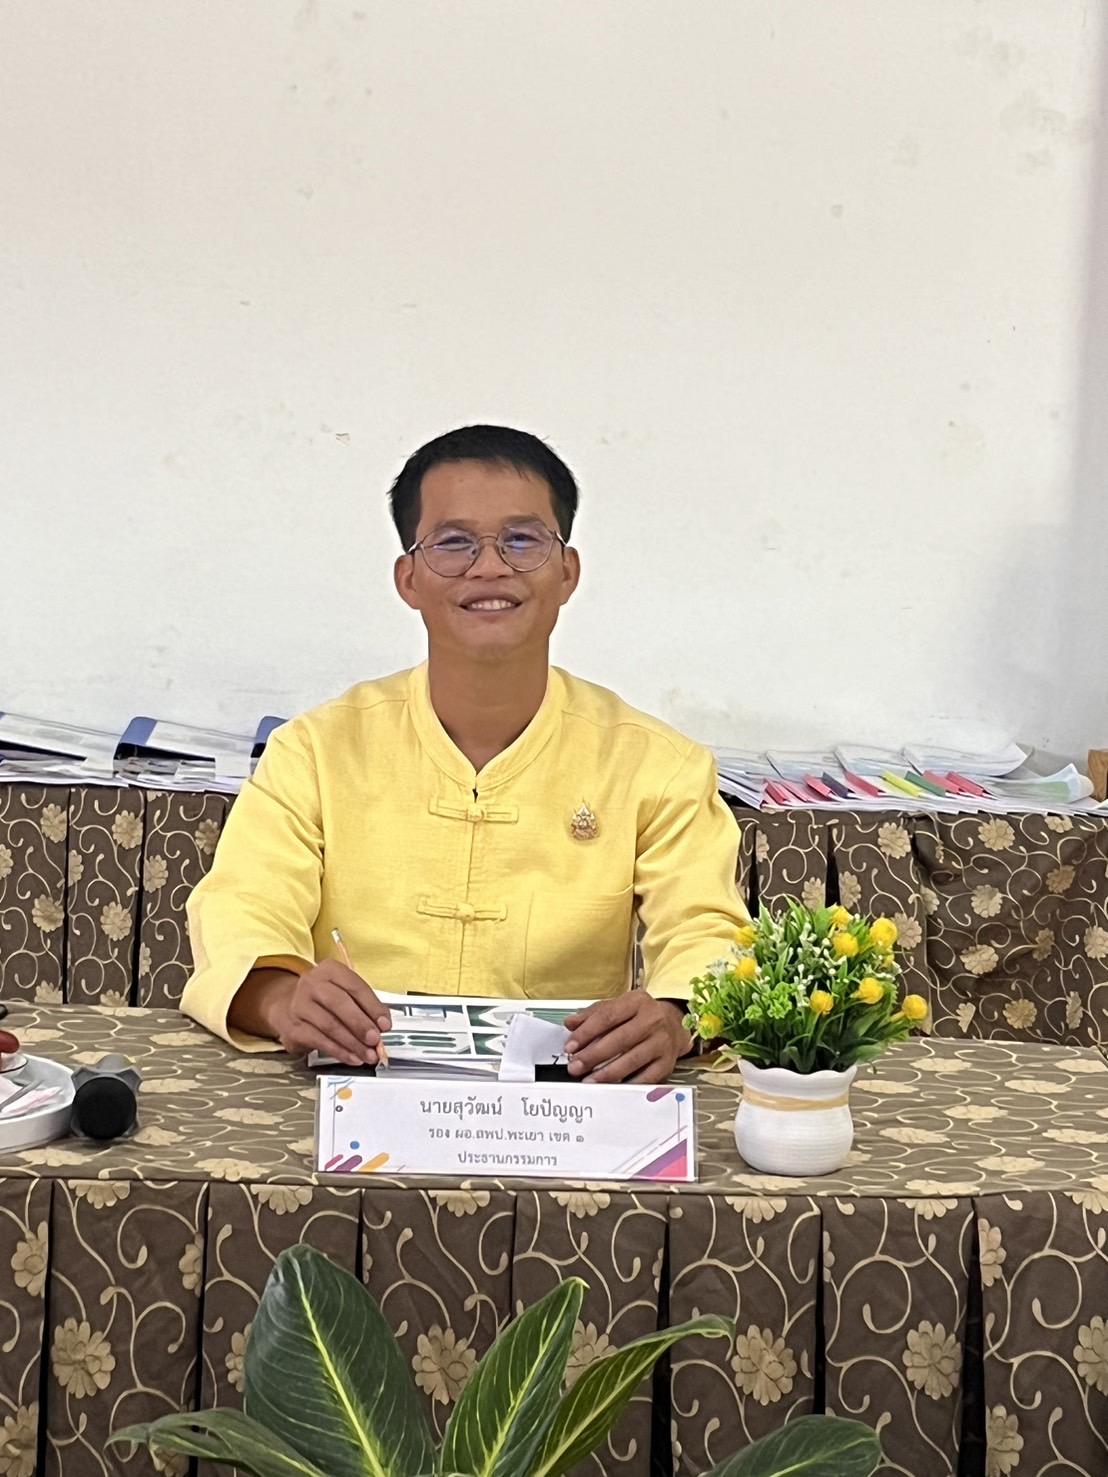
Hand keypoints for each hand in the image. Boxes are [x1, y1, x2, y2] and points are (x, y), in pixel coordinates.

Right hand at [234, 962, 391, 1066]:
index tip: (385, 1025)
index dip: (372, 1007)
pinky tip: (352, 1058)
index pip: (355, 986)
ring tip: (368, 1055)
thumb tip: (382, 1027)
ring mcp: (298, 1005)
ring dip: (352, 1043)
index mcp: (330, 970)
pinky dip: (339, 1051)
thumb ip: (364, 1007)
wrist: (287, 1007)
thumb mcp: (344, 994)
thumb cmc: (324, 1000)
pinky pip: (319, 1041)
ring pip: (329, 1025)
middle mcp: (311, 983)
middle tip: (375, 1040)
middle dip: (360, 1024)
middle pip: (339, 1003)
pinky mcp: (293, 1027)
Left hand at [562, 994, 691, 1083]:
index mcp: (637, 1002)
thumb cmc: (640, 1016)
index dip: (586, 1033)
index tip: (570, 1047)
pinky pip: (645, 1077)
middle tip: (575, 1067)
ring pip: (632, 1060)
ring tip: (588, 1080)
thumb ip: (592, 1015)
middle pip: (619, 1040)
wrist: (675, 1024)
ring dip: (607, 1073)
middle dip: (593, 1056)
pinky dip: (627, 1084)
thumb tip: (569, 1024)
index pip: (607, 1017)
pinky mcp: (667, 1063)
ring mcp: (662, 1042)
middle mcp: (653, 1020)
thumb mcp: (618, 1007)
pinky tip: (612, 1087)